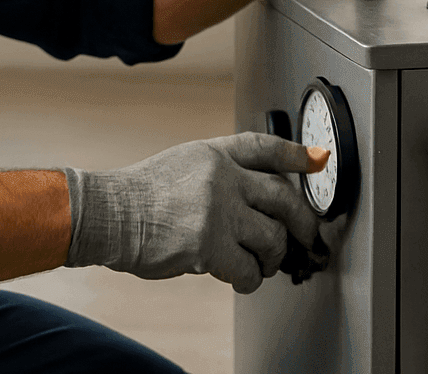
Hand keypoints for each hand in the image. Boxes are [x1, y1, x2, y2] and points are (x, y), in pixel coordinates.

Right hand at [64, 132, 326, 293]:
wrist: (109, 213)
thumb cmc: (140, 195)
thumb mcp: (183, 165)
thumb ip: (219, 173)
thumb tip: (256, 199)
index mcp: (214, 154)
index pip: (265, 148)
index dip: (296, 154)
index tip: (318, 159)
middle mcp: (222, 177)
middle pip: (283, 197)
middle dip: (303, 222)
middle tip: (307, 236)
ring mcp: (218, 210)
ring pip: (272, 237)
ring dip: (273, 257)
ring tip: (263, 263)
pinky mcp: (211, 245)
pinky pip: (249, 268)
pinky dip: (250, 278)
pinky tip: (241, 278)